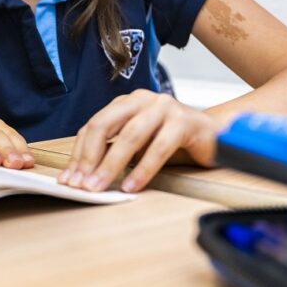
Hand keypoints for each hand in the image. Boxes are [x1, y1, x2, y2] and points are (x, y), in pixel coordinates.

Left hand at [59, 90, 219, 192]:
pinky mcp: (185, 122)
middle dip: (89, 157)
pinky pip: (159, 147)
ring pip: (130, 135)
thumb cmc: (174, 142)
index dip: (78, 154)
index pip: (94, 126)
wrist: (217, 137)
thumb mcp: (139, 146)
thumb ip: (114, 153)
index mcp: (127, 103)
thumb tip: (83, 176)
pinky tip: (132, 186)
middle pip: (105, 124)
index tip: (69, 179)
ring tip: (100, 186)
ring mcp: (164, 107)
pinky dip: (143, 169)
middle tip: (80, 184)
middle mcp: (143, 99)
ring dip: (111, 165)